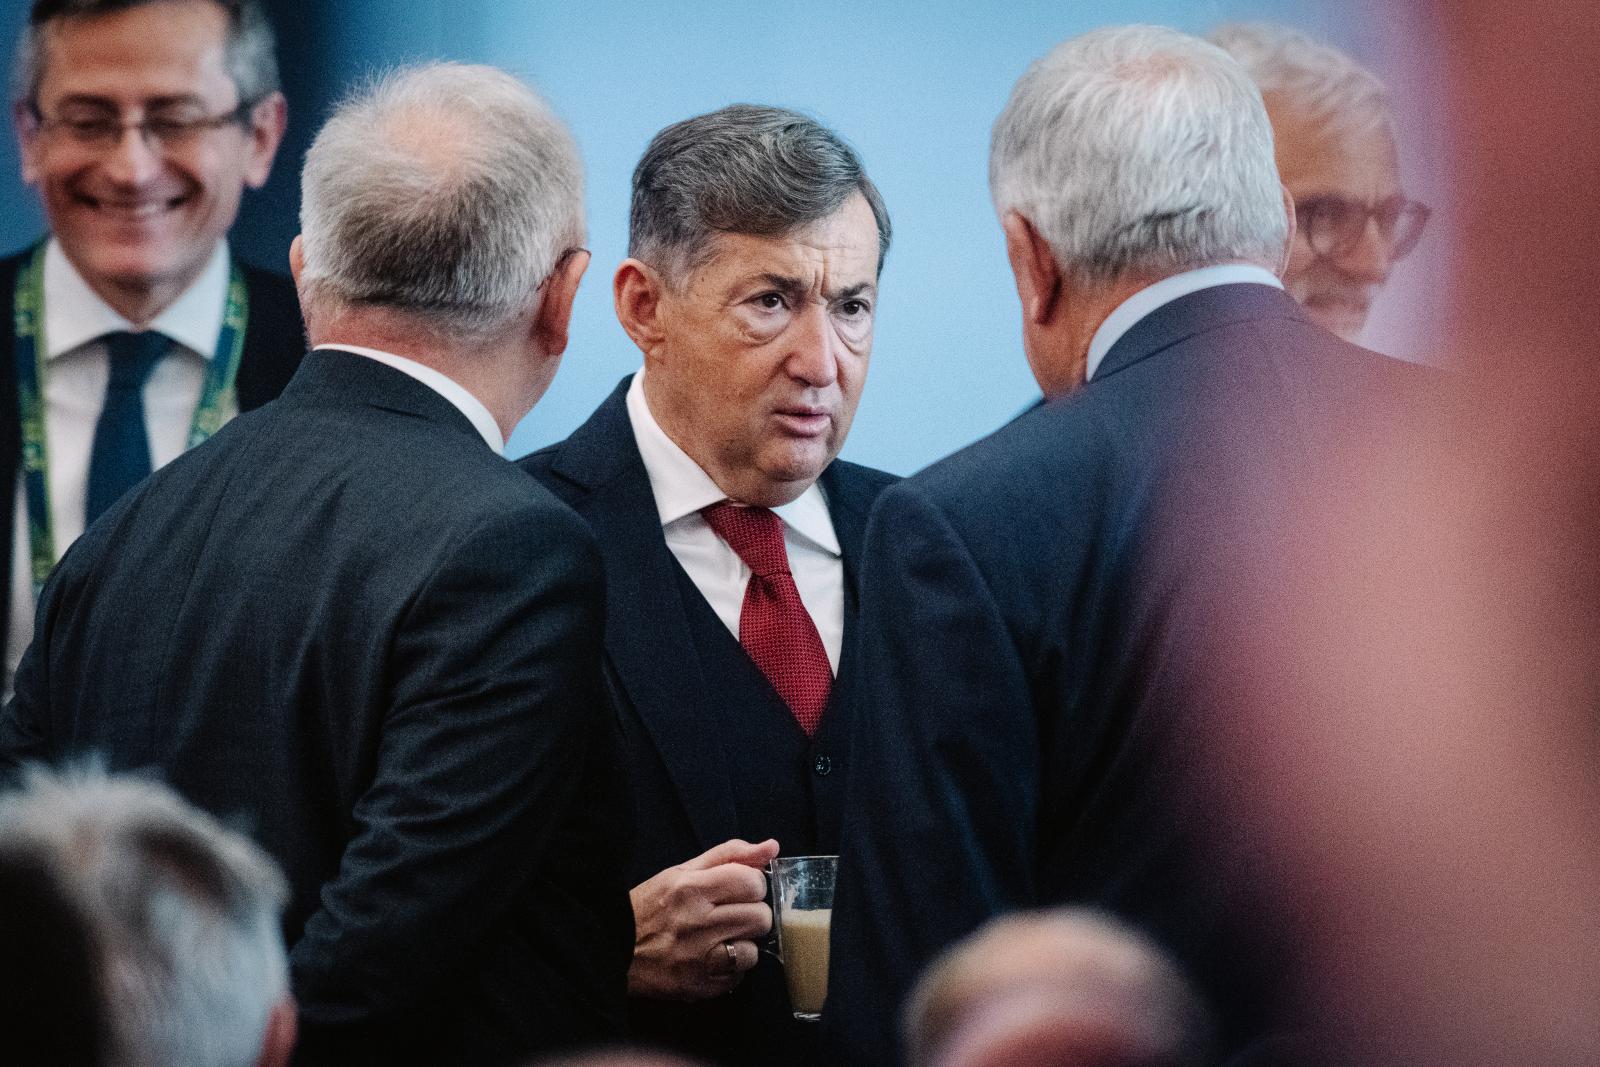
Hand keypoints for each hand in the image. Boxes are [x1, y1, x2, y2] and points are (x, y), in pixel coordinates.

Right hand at [628, 837, 779, 1000]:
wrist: (611, 950)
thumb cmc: (650, 907)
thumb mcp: (683, 871)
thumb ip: (730, 855)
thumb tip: (772, 846)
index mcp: (691, 888)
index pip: (752, 882)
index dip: (753, 885)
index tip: (739, 889)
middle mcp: (695, 922)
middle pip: (760, 917)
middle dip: (752, 914)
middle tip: (731, 915)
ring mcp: (697, 959)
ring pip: (753, 951)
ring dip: (742, 945)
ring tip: (721, 939)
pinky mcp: (697, 986)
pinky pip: (738, 977)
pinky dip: (730, 969)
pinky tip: (712, 959)